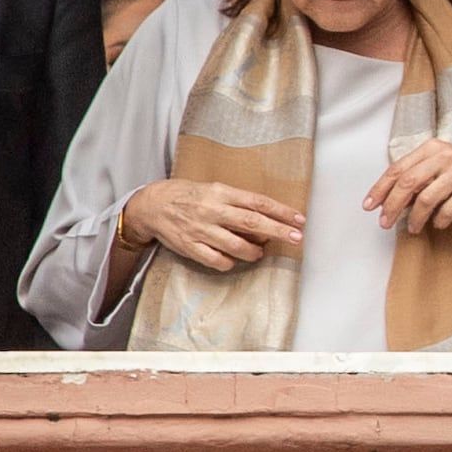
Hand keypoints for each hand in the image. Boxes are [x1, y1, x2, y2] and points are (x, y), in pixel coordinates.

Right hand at [124, 177, 304, 274]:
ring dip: (254, 251)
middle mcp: (213, 210)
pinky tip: (233, 259)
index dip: (281, 211)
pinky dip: (229, 262)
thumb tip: (266, 217)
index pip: (258, 202)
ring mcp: (201, 230)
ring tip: (260, 252)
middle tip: (296, 238)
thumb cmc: (188, 196)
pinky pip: (216, 260)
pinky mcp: (190, 246)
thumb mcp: (214, 189)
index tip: (299, 219)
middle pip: (252, 222)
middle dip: (278, 231)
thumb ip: (237, 202)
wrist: (152, 205)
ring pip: (236, 245)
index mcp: (221, 193)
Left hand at [365, 139, 451, 235]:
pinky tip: (437, 224)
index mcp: (432, 148)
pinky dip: (439, 221)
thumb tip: (390, 200)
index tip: (369, 205)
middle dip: (392, 206)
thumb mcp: (439, 164)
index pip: (398, 169)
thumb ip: (416, 177)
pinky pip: (448, 210)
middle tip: (385, 222)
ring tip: (413, 228)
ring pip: (426, 199)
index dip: (380, 189)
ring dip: (415, 219)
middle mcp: (445, 157)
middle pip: (408, 183)